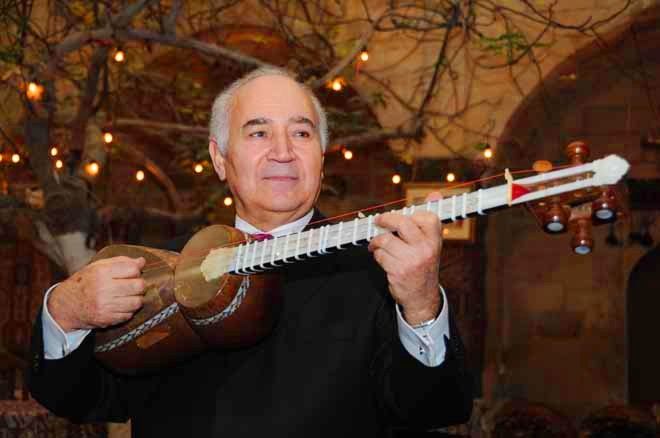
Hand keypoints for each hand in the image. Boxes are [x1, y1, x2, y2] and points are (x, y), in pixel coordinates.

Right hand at [47, 256, 146, 331]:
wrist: (66, 306)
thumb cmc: (85, 283)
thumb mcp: (98, 266)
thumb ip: (121, 262)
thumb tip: (142, 261)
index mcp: (101, 273)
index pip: (133, 269)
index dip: (136, 271)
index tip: (131, 273)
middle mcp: (103, 289)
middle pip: (139, 286)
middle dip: (139, 285)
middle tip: (133, 285)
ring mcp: (105, 306)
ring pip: (137, 302)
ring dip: (136, 298)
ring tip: (127, 296)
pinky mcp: (106, 320)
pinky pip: (129, 315)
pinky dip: (128, 310)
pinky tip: (120, 306)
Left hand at [368, 193, 443, 325]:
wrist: (422, 296)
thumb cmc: (424, 265)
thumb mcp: (431, 242)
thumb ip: (429, 218)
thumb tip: (435, 194)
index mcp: (435, 239)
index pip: (424, 216)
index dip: (409, 214)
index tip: (400, 217)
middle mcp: (426, 249)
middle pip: (401, 223)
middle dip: (385, 220)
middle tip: (378, 221)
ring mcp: (412, 260)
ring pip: (385, 240)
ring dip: (377, 242)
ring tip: (377, 245)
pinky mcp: (398, 271)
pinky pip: (380, 255)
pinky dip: (377, 255)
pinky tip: (382, 258)